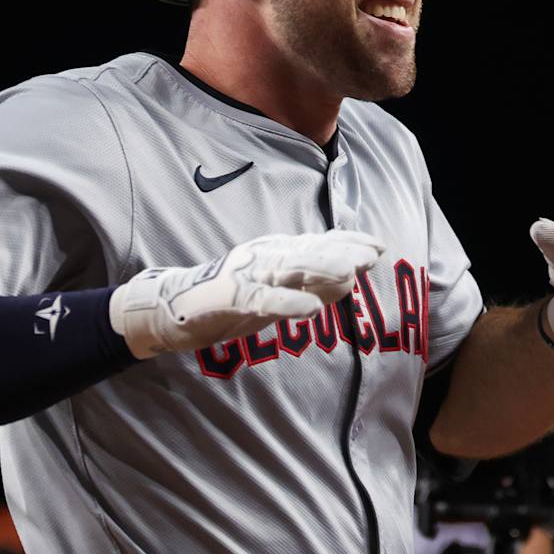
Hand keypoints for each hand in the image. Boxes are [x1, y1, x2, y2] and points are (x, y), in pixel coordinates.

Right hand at [109, 230, 383, 358]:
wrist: (175, 308)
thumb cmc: (232, 298)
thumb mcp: (278, 288)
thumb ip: (312, 281)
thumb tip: (353, 275)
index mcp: (276, 253)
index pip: (317, 244)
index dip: (348, 243)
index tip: (378, 245)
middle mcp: (264, 257)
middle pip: (308, 252)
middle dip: (341, 252)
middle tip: (372, 255)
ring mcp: (246, 275)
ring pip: (288, 270)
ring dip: (319, 269)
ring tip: (350, 273)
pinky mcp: (230, 298)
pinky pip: (262, 300)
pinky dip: (287, 304)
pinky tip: (310, 310)